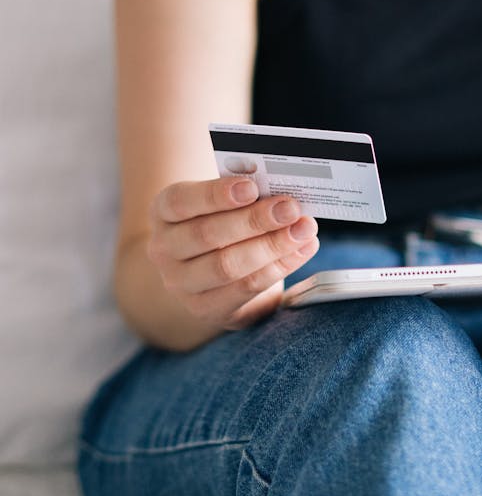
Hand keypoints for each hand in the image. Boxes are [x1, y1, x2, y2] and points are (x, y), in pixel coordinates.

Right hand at [147, 176, 318, 329]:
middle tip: (290, 208)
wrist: (207, 274)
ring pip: (228, 266)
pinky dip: (280, 267)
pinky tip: (302, 250)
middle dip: (255, 220)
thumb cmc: (221, 224)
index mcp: (163, 212)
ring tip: (303, 230)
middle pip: (208, 235)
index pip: (181, 201)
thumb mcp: (220, 205)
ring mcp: (180, 283)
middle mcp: (164, 249)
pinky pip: (247, 288)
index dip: (216, 194)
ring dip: (272, 246)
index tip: (251, 187)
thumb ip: (242, 196)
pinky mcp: (206, 308)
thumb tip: (281, 190)